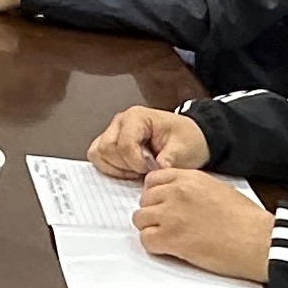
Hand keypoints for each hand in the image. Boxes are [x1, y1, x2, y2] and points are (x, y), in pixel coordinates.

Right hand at [88, 107, 212, 178]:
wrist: (188, 138)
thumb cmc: (186, 139)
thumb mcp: (183, 149)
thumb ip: (169, 159)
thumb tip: (156, 171)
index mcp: (137, 117)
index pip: (124, 144)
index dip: (135, 162)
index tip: (150, 169)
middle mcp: (120, 121)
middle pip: (106, 149)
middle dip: (125, 166)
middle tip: (144, 170)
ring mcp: (113, 131)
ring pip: (98, 153)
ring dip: (116, 168)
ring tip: (137, 170)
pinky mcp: (110, 143)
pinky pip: (98, 157)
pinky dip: (110, 168)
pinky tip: (129, 171)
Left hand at [133, 167, 274, 280]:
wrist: (258, 241)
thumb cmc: (247, 220)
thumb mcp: (218, 189)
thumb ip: (192, 189)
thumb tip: (177, 196)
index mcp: (189, 178)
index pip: (153, 180)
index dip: (155, 194)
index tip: (160, 204)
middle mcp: (176, 192)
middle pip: (144, 200)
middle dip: (153, 213)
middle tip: (166, 225)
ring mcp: (171, 214)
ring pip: (140, 219)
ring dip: (151, 229)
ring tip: (168, 238)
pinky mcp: (170, 238)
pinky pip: (146, 240)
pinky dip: (155, 246)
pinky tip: (170, 249)